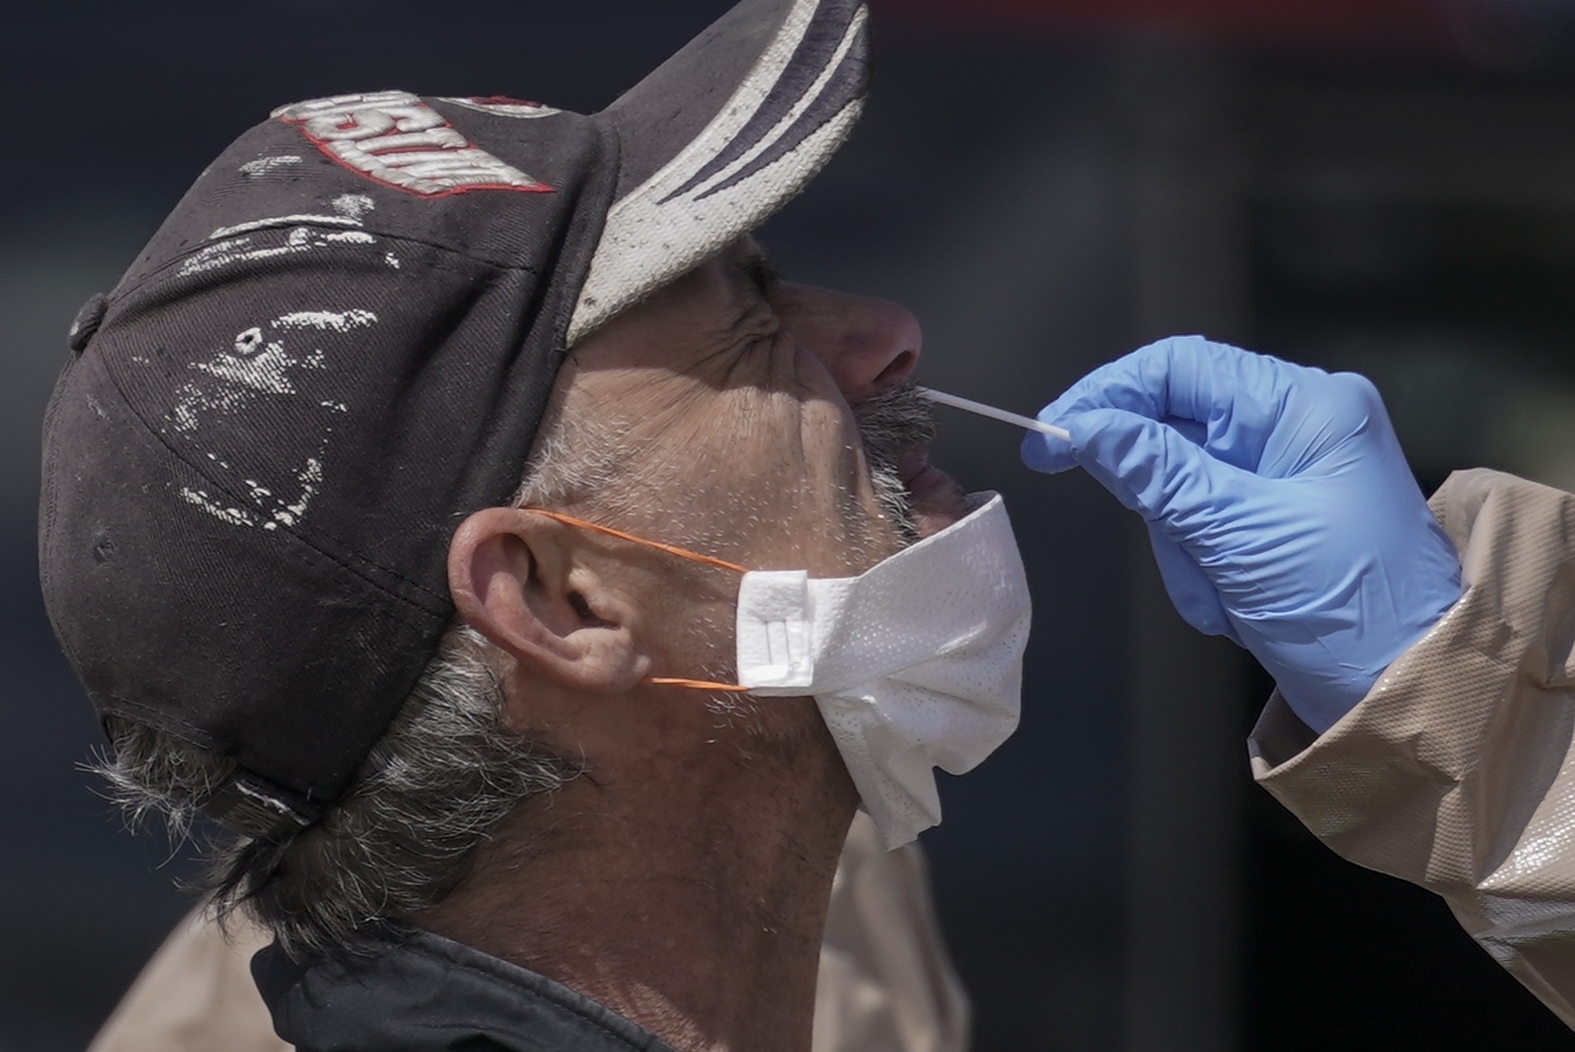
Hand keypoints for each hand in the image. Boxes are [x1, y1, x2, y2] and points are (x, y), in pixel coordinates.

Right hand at [1021, 336, 1461, 732]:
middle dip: (1161, 499)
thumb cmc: (1345, 607)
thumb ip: (1154, 473)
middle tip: (1182, 551)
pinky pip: (1199, 525)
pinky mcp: (1271, 521)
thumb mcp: (1238, 535)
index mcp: (1305, 407)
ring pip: (1177, 485)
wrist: (1406, 698)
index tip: (1049, 439)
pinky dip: (1200, 568)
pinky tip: (1233, 602)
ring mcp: (1285, 475)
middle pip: (1173, 428)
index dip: (1107, 395)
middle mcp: (1296, 426)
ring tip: (1223, 594)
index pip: (1181, 367)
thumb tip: (1077, 426)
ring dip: (1183, 547)